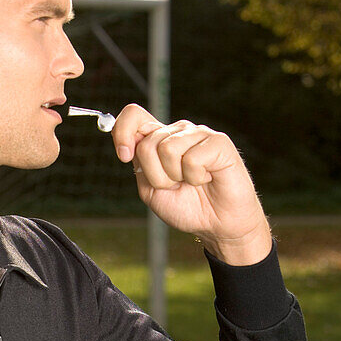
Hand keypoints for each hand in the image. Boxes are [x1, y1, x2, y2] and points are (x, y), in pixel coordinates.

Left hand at [112, 103, 272, 264]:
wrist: (217, 225)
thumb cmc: (186, 207)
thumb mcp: (151, 189)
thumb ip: (139, 164)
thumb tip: (128, 143)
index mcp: (159, 139)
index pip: (134, 115)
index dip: (122, 131)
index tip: (124, 155)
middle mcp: (178, 132)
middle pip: (147, 143)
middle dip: (155, 175)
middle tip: (175, 185)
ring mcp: (198, 134)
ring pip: (167, 149)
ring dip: (176, 177)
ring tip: (192, 182)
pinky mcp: (218, 141)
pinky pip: (191, 158)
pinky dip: (196, 177)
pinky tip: (207, 178)